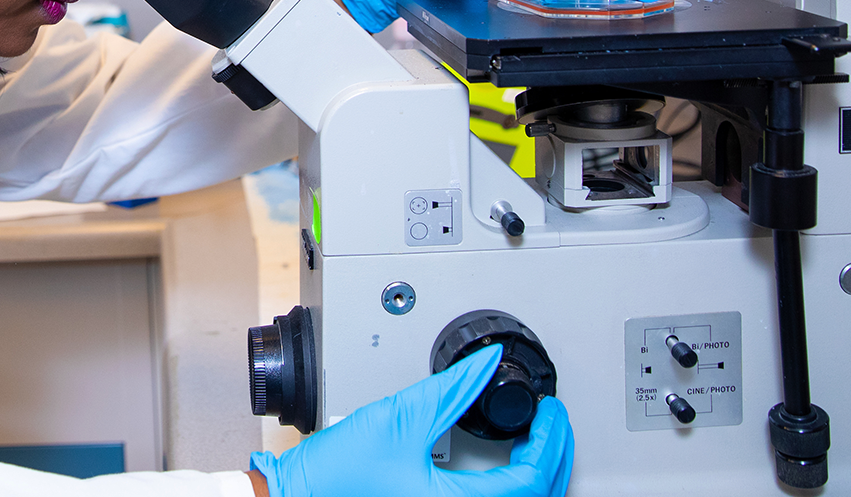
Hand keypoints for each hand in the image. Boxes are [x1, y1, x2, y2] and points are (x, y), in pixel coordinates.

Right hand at [248, 346, 572, 496]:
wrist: (295, 496)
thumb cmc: (333, 475)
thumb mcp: (397, 417)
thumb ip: (448, 389)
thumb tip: (483, 366)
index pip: (532, 479)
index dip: (550, 441)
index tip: (550, 413)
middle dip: (555, 458)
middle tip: (554, 424)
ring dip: (538, 476)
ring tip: (539, 443)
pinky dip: (511, 488)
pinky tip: (506, 470)